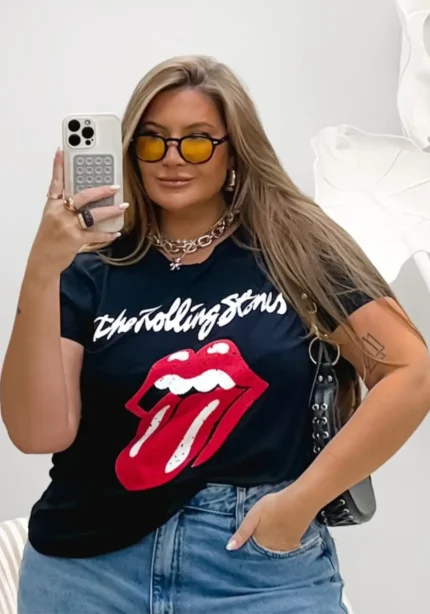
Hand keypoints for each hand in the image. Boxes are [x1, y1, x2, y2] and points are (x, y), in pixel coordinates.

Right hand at [28, 149, 127, 277]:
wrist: (43, 260)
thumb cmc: (49, 239)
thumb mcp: (52, 218)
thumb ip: (64, 206)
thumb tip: (85, 198)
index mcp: (52, 205)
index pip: (56, 182)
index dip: (58, 166)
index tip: (62, 150)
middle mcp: (59, 213)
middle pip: (83, 196)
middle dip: (101, 190)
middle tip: (114, 186)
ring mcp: (67, 226)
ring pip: (93, 214)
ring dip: (110, 210)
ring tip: (123, 206)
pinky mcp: (75, 239)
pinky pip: (96, 234)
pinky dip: (107, 234)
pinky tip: (116, 232)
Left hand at [226, 485, 316, 551]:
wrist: (300, 502)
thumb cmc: (273, 506)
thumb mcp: (253, 516)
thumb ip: (242, 533)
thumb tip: (229, 549)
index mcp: (261, 543)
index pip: (252, 549)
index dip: (249, 544)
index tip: (249, 540)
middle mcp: (273, 549)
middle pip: (264, 550)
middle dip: (260, 546)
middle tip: (262, 532)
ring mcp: (286, 547)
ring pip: (275, 549)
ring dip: (272, 545)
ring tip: (271, 532)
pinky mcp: (296, 542)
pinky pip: (287, 547)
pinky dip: (283, 543)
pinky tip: (283, 533)